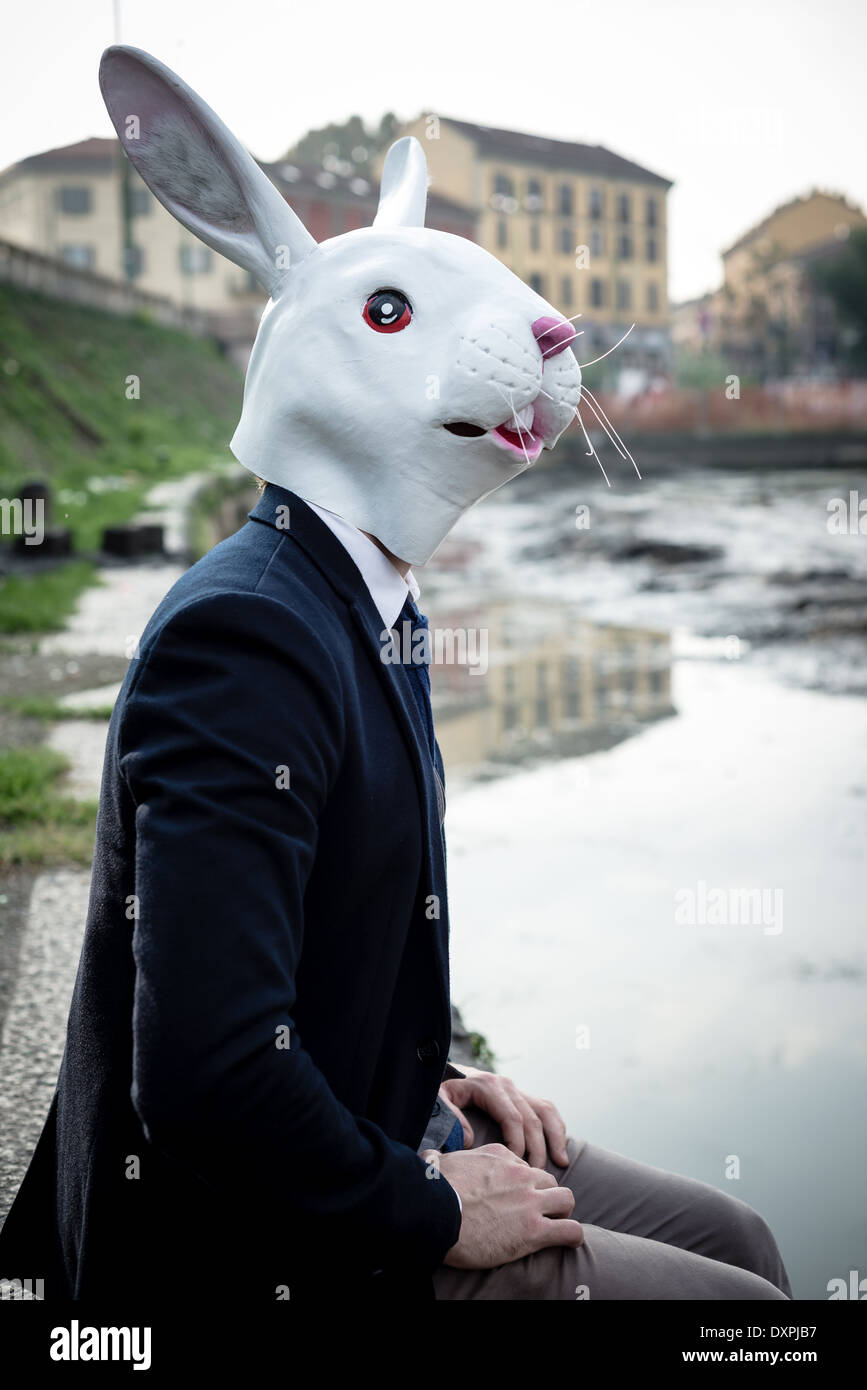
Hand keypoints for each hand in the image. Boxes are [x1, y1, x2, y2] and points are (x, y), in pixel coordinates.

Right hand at [422, 1143, 582, 1268]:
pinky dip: (572, 1236)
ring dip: (562, 1212)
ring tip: (555, 1225)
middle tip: (537, 1212)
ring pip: (566, 1199)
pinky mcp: (534, 1230)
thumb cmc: (433, 1190)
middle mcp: (520, 1174)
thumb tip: (429, 1156)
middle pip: (549, 1180)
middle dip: (546, 1195)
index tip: (514, 1196)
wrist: (435, 1213)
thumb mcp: (441, 1162)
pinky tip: (567, 1241)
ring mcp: (530, 1202)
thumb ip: (444, 1157)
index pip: (524, 1165)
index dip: (522, 1182)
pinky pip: (570, 1230)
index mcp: (500, 1156)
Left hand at [439, 1067, 569, 1167]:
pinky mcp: (522, 1095)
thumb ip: (452, 1118)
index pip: (512, 1118)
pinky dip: (557, 1127)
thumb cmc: (442, 1092)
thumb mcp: (439, 1100)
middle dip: (537, 1149)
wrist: (447, 1073)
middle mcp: (507, 1085)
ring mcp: (516, 1089)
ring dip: (555, 1137)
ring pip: (545, 1111)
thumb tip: (471, 1141)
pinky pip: (546, 1109)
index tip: (517, 1167)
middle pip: (531, 1118)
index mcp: (489, 1086)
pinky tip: (560, 1148)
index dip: (518, 1144)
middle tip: (537, 1175)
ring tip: (561, 1163)